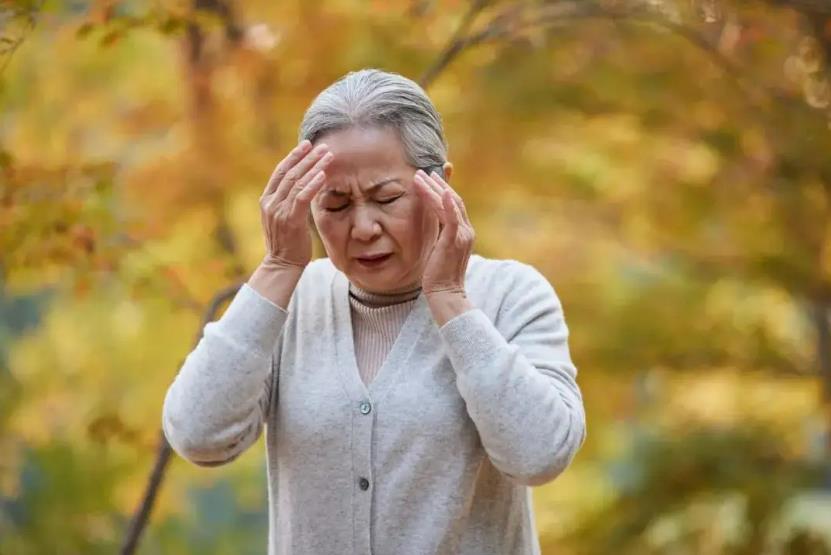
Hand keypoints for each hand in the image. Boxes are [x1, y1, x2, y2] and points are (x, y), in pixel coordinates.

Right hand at [259, 140, 332, 268]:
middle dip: (306, 157)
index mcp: (267, 200)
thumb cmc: (287, 242)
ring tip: (328, 155)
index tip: (306, 145)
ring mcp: (278, 211)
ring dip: (314, 166)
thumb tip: (304, 185)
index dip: (293, 156)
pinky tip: (323, 174)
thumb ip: (289, 201)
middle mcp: (270, 203)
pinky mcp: (290, 220)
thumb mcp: (284, 217)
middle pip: (289, 173)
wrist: (281, 265)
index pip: (280, 172)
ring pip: (297, 182)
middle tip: (321, 145)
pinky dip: (313, 184)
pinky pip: (302, 197)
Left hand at [413, 169, 474, 296]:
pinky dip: (448, 204)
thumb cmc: (439, 275)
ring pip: (449, 205)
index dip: (442, 189)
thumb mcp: (439, 250)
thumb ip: (439, 236)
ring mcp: (462, 235)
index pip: (454, 204)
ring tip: (419, 177)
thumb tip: (432, 227)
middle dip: (437, 184)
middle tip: (422, 171)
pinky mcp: (453, 241)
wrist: (446, 293)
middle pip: (453, 200)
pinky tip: (443, 191)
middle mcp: (466, 231)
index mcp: (463, 232)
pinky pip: (452, 218)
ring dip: (434, 189)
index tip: (430, 178)